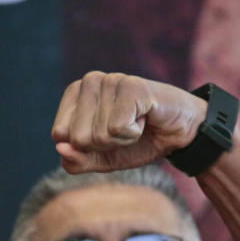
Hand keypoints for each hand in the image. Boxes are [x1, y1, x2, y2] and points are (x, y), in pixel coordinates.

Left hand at [52, 72, 203, 171]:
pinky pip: (118, 128)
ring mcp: (110, 80)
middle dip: (104, 144)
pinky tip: (145, 118)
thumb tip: (60, 149)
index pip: (59, 136)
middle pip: (77, 137)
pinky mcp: (131, 85)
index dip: (86, 147)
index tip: (108, 134)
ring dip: (122, 138)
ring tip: (136, 122)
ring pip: (98, 134)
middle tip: (124, 129)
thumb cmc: (138, 141)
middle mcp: (88, 81)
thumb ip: (77, 160)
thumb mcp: (102, 158)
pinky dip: (134, 133)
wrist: (180, 133)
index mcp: (74, 95)